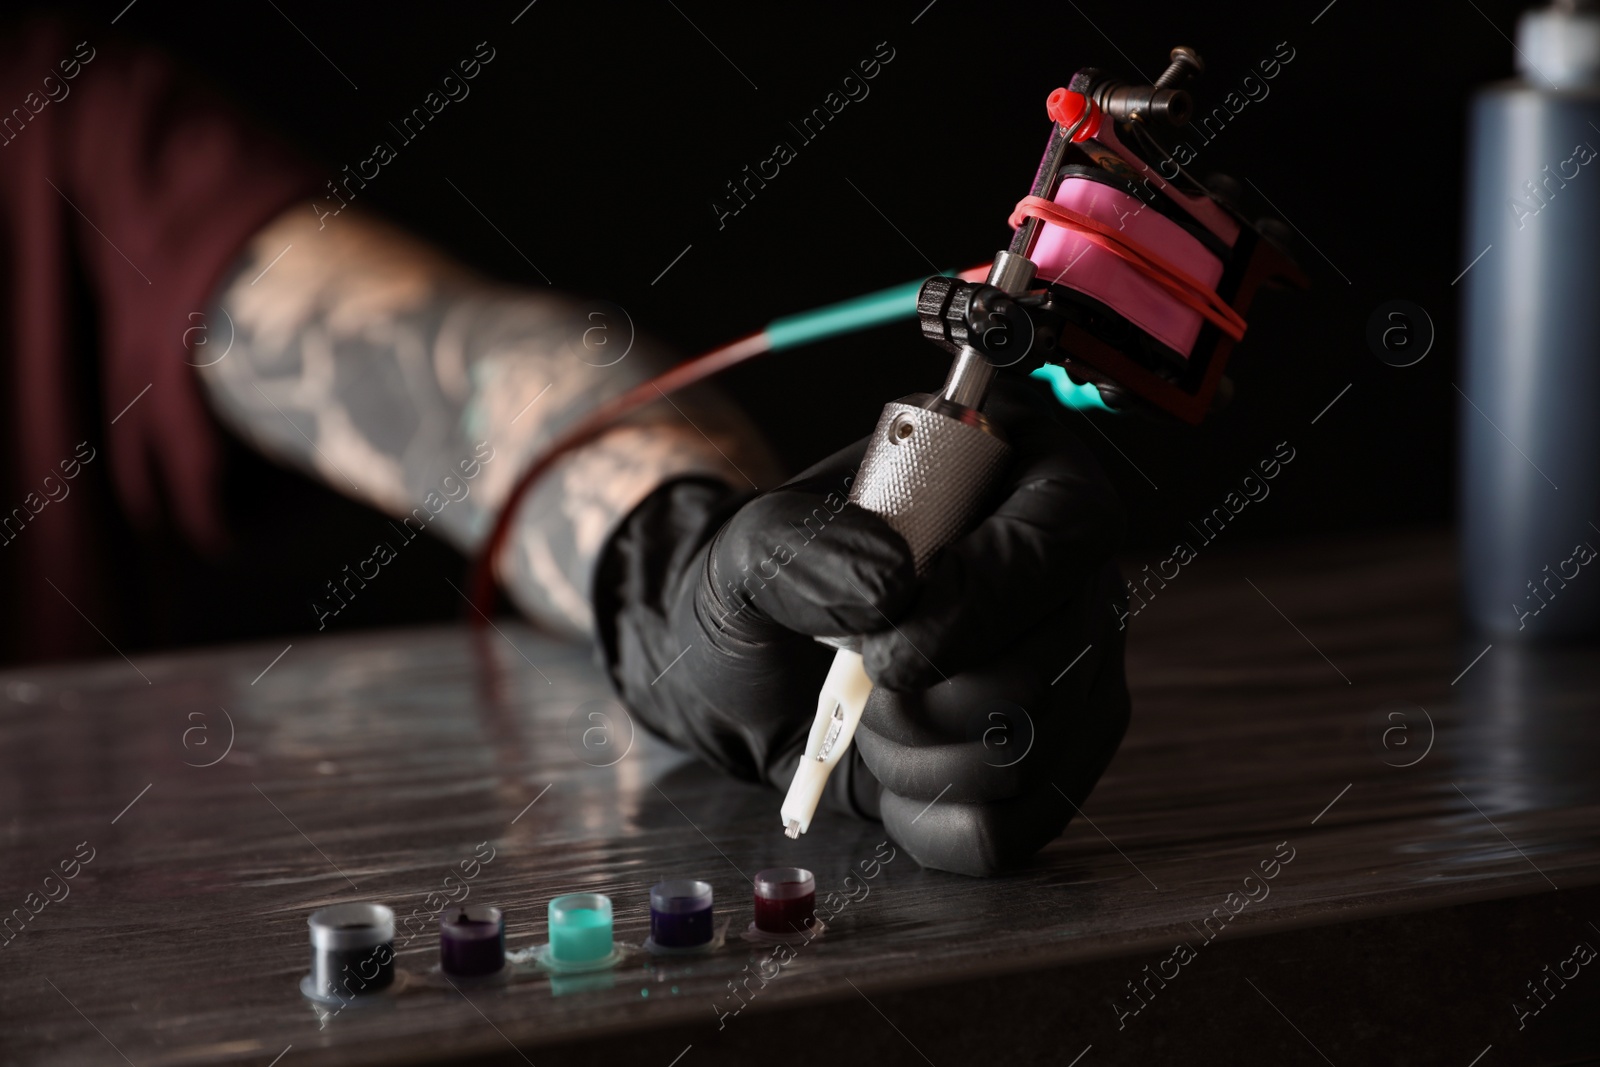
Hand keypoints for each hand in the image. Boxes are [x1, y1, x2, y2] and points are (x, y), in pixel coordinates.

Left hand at [595, 377, 1129, 874]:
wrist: (763, 671)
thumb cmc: (778, 585)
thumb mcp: (756, 543)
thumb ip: (807, 547)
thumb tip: (896, 587)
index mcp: (1028, 482)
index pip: (1068, 531)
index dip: (983, 594)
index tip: (884, 639)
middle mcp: (1079, 584)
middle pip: (1042, 671)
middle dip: (916, 698)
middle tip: (859, 674)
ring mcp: (1081, 685)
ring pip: (1023, 760)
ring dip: (909, 759)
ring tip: (869, 717)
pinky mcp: (1056, 773)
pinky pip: (1008, 832)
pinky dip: (922, 819)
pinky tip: (890, 773)